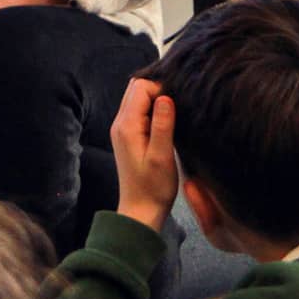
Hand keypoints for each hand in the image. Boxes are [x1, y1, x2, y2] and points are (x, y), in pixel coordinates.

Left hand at [109, 78, 178, 232]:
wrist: (141, 211)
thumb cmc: (153, 188)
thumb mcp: (162, 156)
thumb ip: (162, 125)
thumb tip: (165, 97)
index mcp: (127, 126)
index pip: (141, 87)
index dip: (161, 89)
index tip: (178, 105)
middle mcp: (120, 124)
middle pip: (136, 89)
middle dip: (157, 90)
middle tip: (177, 107)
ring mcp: (122, 129)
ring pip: (137, 98)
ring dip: (155, 100)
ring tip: (174, 114)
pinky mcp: (129, 136)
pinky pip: (139, 111)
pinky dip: (152, 110)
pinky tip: (166, 122)